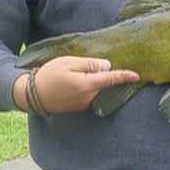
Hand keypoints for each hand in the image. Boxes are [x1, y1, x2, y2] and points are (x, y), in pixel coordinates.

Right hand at [13, 56, 139, 113]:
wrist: (32, 95)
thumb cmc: (49, 75)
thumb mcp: (68, 63)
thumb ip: (89, 64)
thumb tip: (107, 66)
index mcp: (87, 84)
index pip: (111, 79)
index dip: (125, 76)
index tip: (137, 75)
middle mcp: (88, 97)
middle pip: (106, 85)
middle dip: (110, 77)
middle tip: (107, 66)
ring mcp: (83, 104)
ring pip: (98, 91)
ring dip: (99, 83)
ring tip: (90, 72)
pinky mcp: (78, 107)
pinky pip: (91, 96)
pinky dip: (92, 88)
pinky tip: (83, 80)